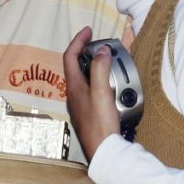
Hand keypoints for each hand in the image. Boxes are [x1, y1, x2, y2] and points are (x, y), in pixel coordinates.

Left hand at [62, 27, 120, 160]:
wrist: (104, 152)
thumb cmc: (100, 123)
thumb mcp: (101, 92)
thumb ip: (100, 68)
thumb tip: (101, 50)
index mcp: (74, 87)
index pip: (70, 57)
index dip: (78, 41)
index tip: (88, 30)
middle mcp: (74, 95)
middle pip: (76, 67)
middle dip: (86, 53)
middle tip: (100, 46)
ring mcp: (81, 106)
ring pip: (84, 79)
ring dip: (95, 67)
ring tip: (109, 64)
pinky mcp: (89, 114)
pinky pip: (92, 91)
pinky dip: (100, 82)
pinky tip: (113, 88)